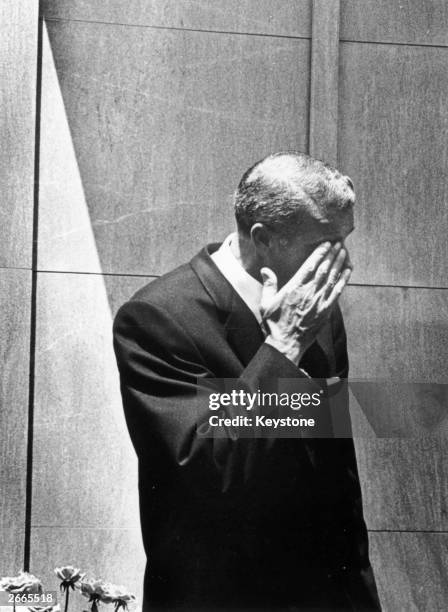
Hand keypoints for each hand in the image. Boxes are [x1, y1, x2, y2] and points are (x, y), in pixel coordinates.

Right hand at [260, 242, 351, 365]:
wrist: (286, 345)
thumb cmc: (274, 324)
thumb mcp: (265, 304)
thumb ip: (268, 285)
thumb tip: (265, 270)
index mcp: (294, 288)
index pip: (310, 265)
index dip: (319, 253)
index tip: (325, 243)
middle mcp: (308, 292)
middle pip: (324, 269)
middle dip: (331, 254)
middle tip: (338, 243)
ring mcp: (319, 301)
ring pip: (332, 278)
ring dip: (339, 263)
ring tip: (344, 252)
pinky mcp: (326, 311)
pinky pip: (338, 292)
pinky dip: (344, 280)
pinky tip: (348, 271)